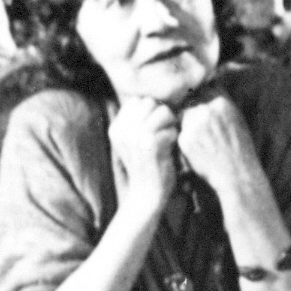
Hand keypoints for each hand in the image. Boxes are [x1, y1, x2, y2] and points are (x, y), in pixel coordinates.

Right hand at [106, 95, 180, 213]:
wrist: (147, 194)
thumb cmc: (147, 163)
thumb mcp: (134, 140)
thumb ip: (138, 119)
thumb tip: (153, 97)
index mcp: (116, 128)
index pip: (138, 101)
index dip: (151, 110)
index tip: (154, 127)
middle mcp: (122, 130)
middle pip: (151, 102)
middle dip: (163, 114)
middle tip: (164, 132)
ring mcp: (135, 137)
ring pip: (163, 111)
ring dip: (171, 124)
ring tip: (167, 139)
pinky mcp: (150, 145)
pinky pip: (172, 128)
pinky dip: (175, 137)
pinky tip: (169, 150)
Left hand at [172, 91, 262, 199]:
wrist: (237, 173)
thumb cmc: (240, 147)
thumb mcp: (237, 118)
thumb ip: (221, 104)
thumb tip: (209, 90)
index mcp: (222, 102)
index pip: (204, 89)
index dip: (201, 97)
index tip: (201, 104)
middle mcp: (207, 110)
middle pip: (190, 101)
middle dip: (191, 109)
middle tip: (197, 124)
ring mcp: (194, 124)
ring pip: (182, 116)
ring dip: (186, 123)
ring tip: (199, 138)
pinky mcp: (185, 140)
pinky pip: (180, 133)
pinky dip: (185, 139)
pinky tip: (197, 150)